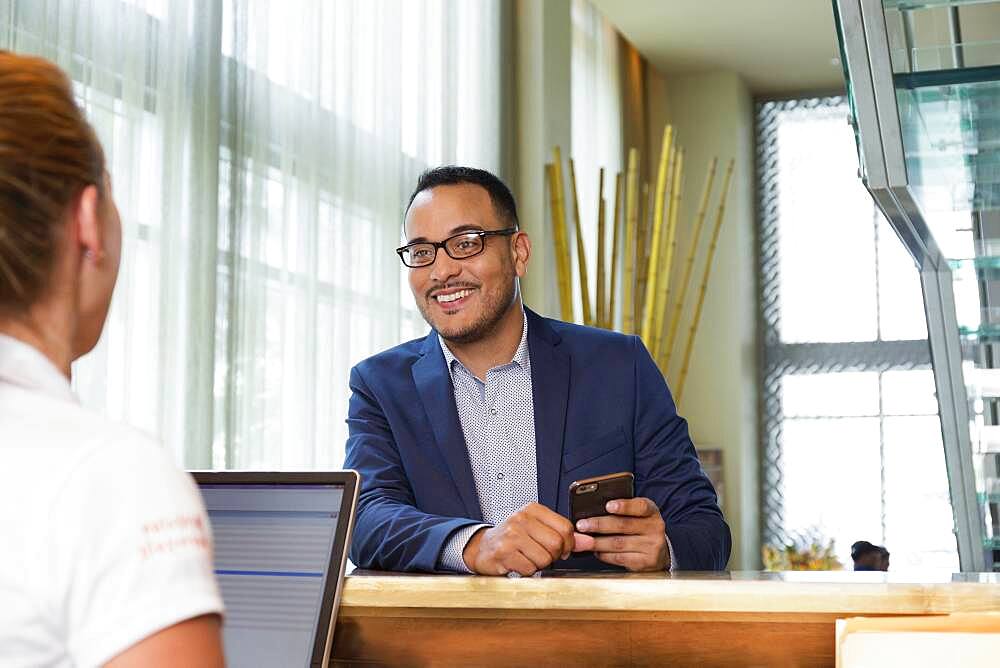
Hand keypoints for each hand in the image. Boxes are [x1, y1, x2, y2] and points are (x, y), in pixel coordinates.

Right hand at [462, 502, 587, 575]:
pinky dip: (528, 571)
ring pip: (545, 558)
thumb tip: (587, 542)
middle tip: (544, 555)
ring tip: (529, 558)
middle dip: (554, 556)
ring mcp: (511, 535)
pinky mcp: (504, 553)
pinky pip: (530, 568)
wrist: (483, 548)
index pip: (565, 527)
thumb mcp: (537, 530)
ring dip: (540, 564)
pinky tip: (520, 563)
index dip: (569, 543)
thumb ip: (564, 536)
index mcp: (532, 510)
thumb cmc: (512, 539)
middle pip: (556, 543)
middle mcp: (521, 519)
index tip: (562, 548)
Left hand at [573, 497, 668, 571]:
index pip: (640, 506)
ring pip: (619, 543)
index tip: (608, 505)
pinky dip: (605, 555)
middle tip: (582, 525)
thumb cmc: (641, 527)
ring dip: (598, 542)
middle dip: (599, 524)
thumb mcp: (637, 514)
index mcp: (651, 511)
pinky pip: (620, 558)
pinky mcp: (645, 562)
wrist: (659, 552)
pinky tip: (596, 551)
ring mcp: (652, 546)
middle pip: (624, 525)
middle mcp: (655, 528)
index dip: (624, 506)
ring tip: (583, 539)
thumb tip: (592, 510)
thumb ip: (621, 510)